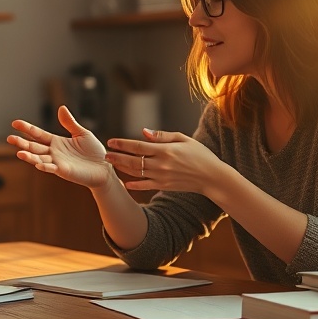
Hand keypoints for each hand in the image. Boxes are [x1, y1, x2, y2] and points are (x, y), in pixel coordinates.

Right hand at [7, 106, 114, 188]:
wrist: (104, 168)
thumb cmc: (94, 152)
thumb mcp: (82, 133)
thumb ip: (70, 123)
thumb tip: (61, 107)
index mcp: (56, 142)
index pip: (38, 134)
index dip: (27, 128)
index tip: (15, 123)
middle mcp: (54, 152)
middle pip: (34, 146)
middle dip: (22, 143)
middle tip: (9, 138)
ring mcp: (57, 162)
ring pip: (39, 158)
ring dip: (29, 156)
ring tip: (19, 152)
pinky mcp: (64, 171)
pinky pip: (52, 168)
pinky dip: (45, 167)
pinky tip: (37, 164)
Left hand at [105, 129, 226, 193]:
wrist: (212, 177)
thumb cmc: (200, 155)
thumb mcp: (183, 139)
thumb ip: (162, 136)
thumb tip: (143, 132)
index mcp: (165, 150)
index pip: (138, 146)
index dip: (122, 144)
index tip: (111, 142)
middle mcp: (161, 164)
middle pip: (133, 160)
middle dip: (117, 157)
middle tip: (105, 154)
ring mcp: (162, 177)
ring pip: (136, 173)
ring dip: (122, 168)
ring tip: (111, 164)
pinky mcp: (164, 186)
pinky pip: (145, 186)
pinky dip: (134, 184)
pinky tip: (125, 182)